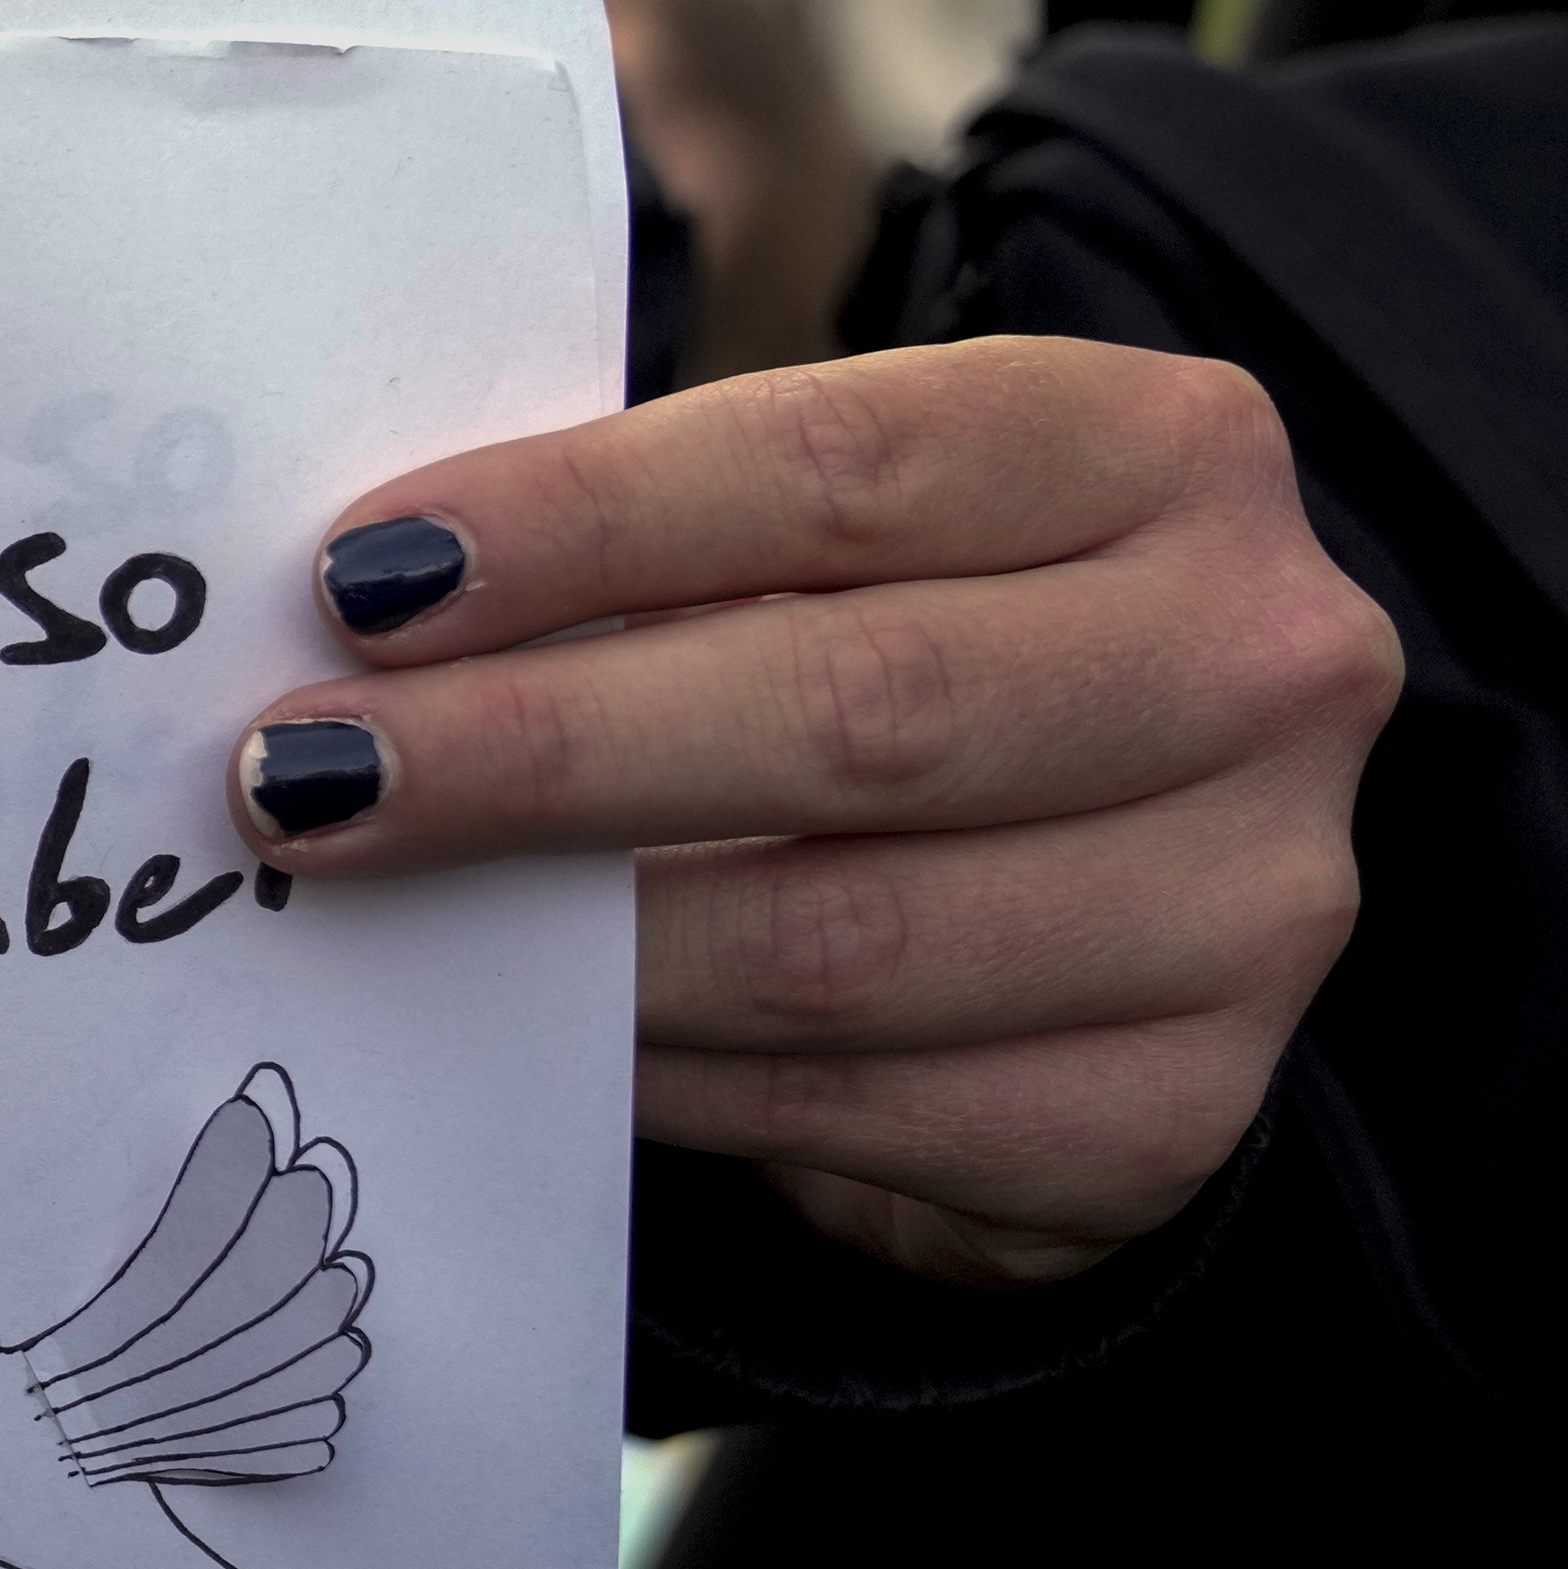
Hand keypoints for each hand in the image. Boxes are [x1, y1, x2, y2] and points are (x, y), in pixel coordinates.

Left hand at [226, 341, 1396, 1286]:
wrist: (1101, 888)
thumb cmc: (899, 651)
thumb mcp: (820, 549)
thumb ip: (653, 555)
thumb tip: (360, 609)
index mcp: (1164, 450)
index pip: (845, 463)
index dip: (587, 521)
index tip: (364, 579)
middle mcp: (1262, 665)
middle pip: (856, 709)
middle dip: (540, 751)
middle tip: (305, 775)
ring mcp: (1247, 907)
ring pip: (843, 939)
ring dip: (567, 941)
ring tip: (369, 904)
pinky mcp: (1169, 1117)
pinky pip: (846, 1105)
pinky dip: (653, 1073)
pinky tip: (528, 1035)